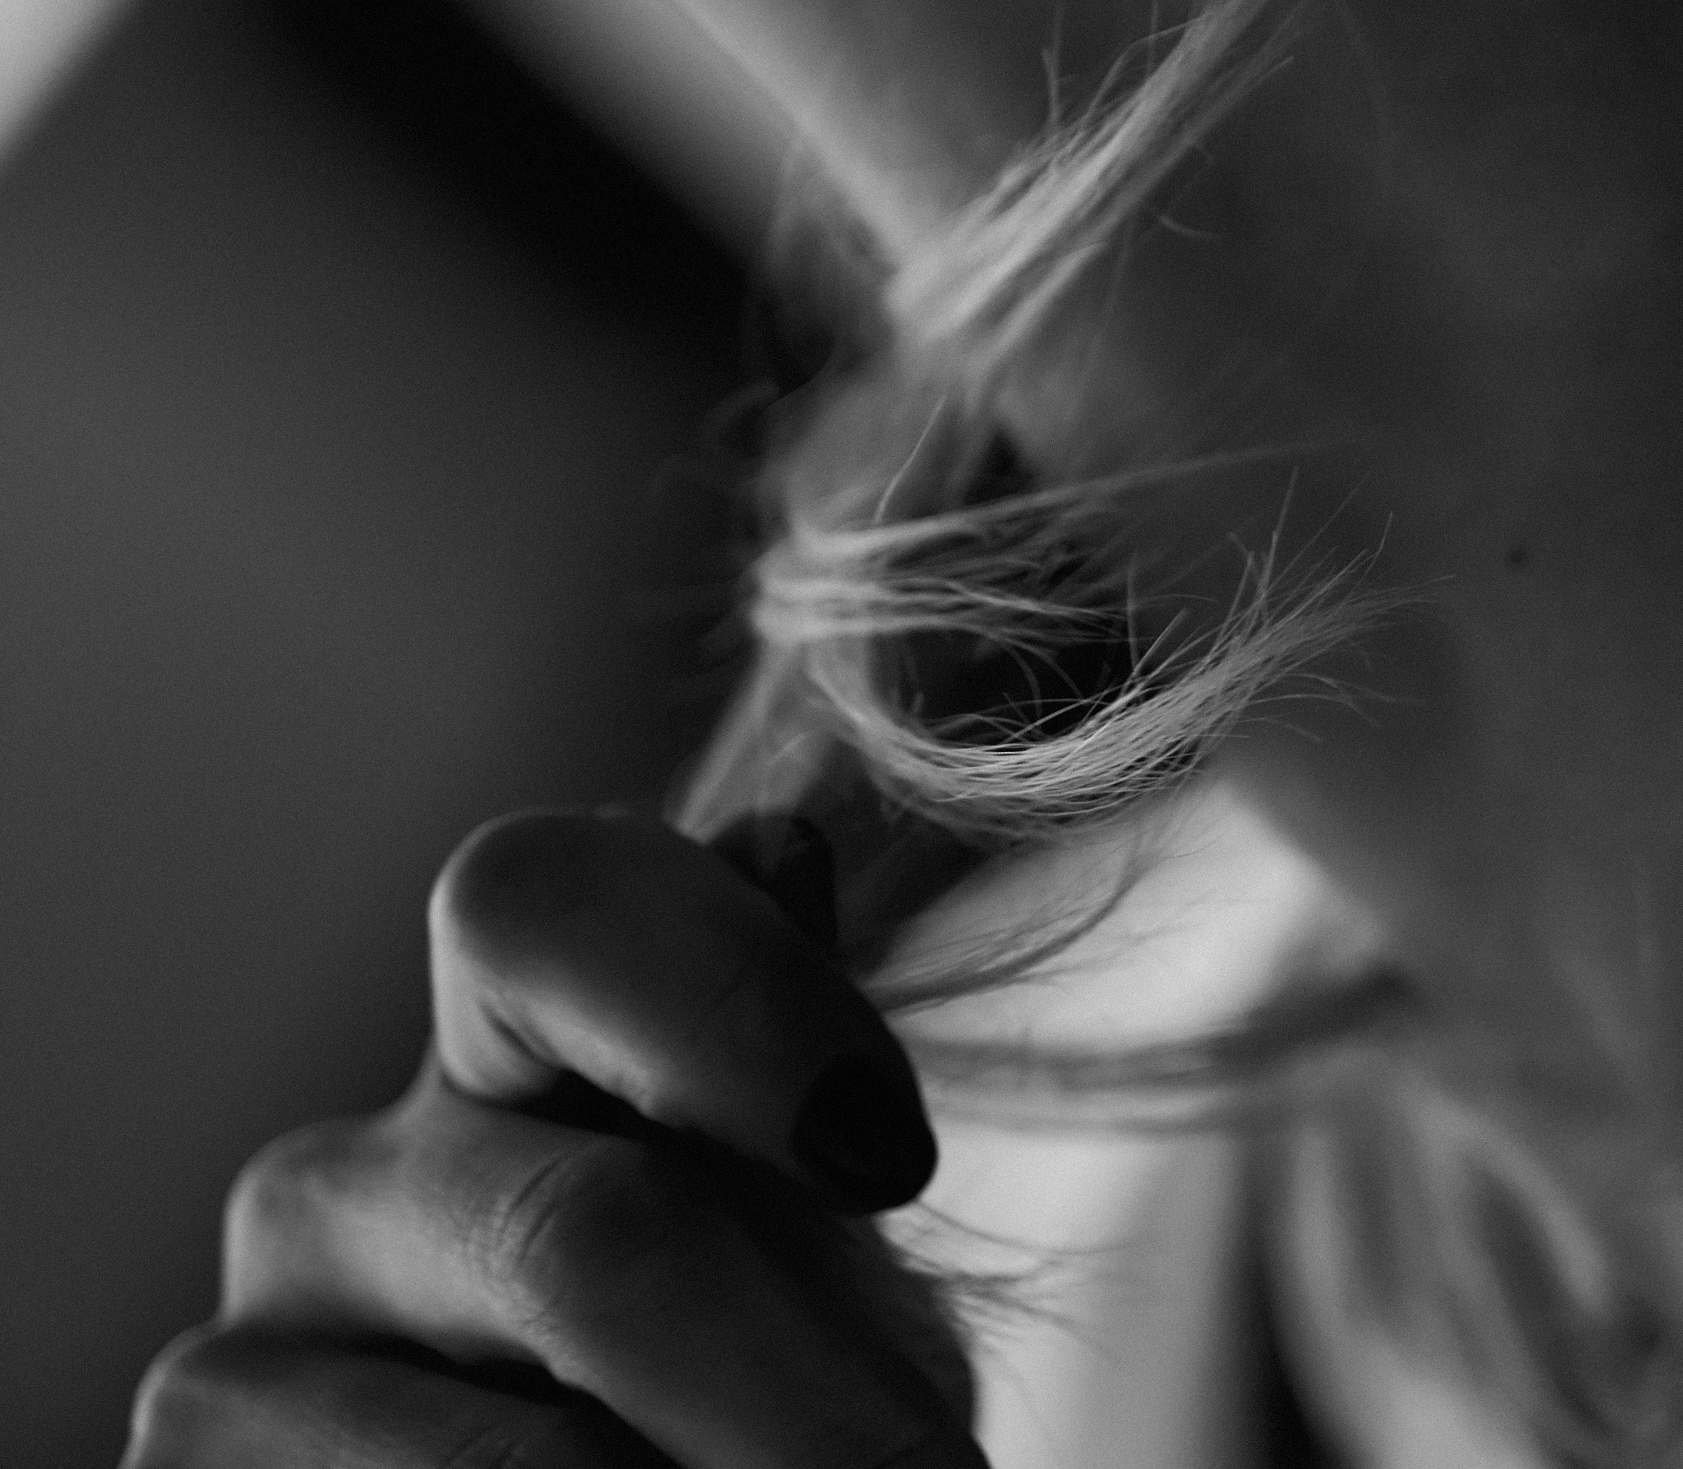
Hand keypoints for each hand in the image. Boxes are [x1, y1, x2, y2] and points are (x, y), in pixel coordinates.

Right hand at [124, 806, 984, 1466]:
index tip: (885, 1151)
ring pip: (520, 1467)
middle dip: (809, 1408)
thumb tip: (780, 845)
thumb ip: (786, 1070)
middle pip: (584, 1240)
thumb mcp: (814, 1257)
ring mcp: (228, 1372)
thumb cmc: (757, 1419)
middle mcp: (335, 1189)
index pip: (540, 897)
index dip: (727, 992)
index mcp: (488, 1054)